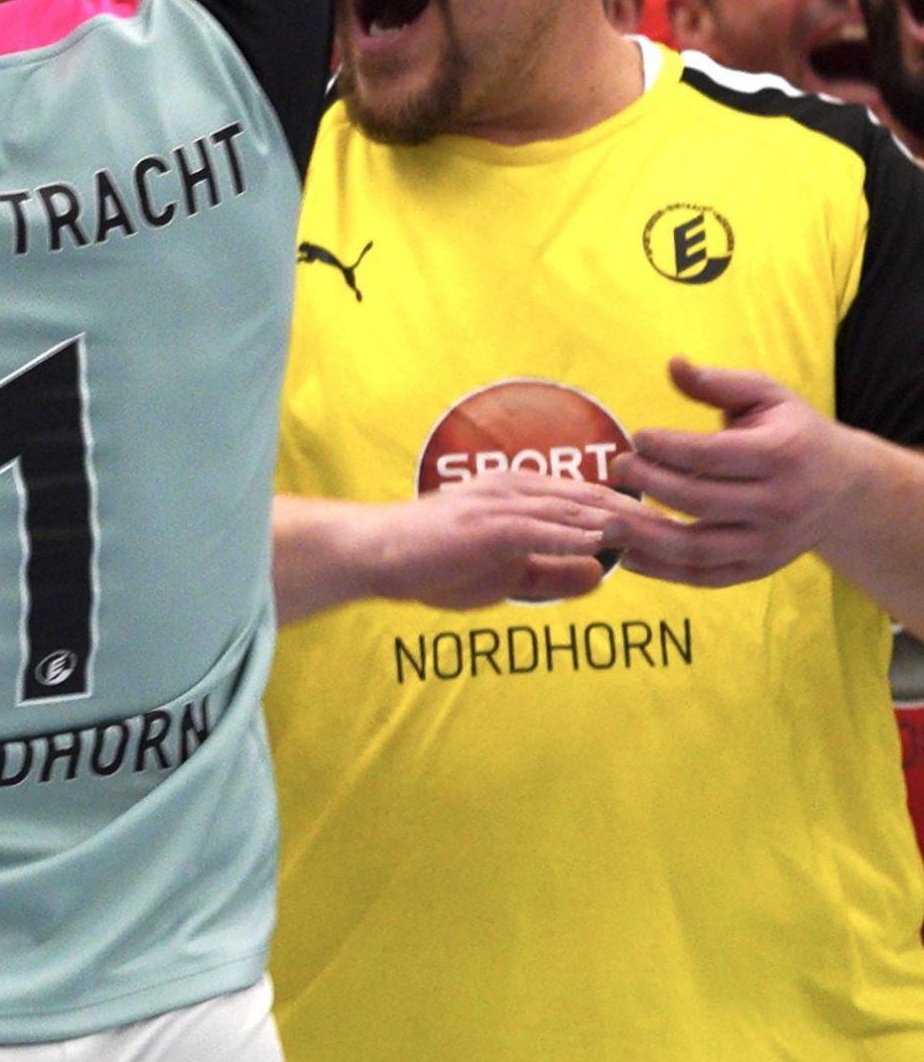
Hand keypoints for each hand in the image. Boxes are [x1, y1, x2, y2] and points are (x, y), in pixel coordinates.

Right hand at [373, 469, 643, 611]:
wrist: (381, 554)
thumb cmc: (438, 562)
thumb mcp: (507, 573)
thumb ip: (552, 571)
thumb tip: (600, 572)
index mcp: (519, 492)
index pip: (586, 497)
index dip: (628, 508)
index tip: (670, 522)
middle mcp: (514, 487)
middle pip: (588, 496)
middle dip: (636, 510)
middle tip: (681, 522)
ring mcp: (500, 504)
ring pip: (571, 508)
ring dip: (615, 518)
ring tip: (657, 529)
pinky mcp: (487, 526)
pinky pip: (540, 529)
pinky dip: (574, 535)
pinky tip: (603, 541)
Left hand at [611, 355, 860, 587]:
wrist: (845, 489)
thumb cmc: (794, 432)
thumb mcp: (767, 395)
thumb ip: (719, 382)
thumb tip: (674, 365)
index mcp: (780, 455)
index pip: (714, 455)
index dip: (670, 447)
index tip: (637, 436)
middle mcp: (777, 504)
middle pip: (701, 501)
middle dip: (651, 484)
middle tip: (617, 467)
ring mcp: (769, 543)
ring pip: (700, 548)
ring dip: (647, 538)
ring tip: (606, 521)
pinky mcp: (759, 569)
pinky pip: (707, 576)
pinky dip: (665, 572)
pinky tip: (629, 557)